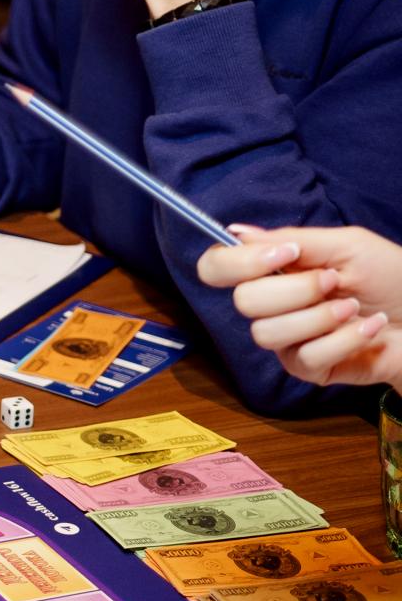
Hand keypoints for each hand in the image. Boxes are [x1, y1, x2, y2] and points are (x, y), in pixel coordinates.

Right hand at [198, 225, 401, 389]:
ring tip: (353, 308)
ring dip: (319, 318)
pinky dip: (343, 339)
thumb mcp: (346, 245)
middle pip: (244, 302)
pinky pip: (305, 356)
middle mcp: (270, 305)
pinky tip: (368, 329)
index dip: (237, 263)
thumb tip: (235, 232)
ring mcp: (286, 339)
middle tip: (332, 282)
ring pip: (268, 333)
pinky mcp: (308, 368)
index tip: (285, 255)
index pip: (216, 267)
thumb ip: (291, 238)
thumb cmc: (392, 277)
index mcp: (272, 270)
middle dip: (296, 290)